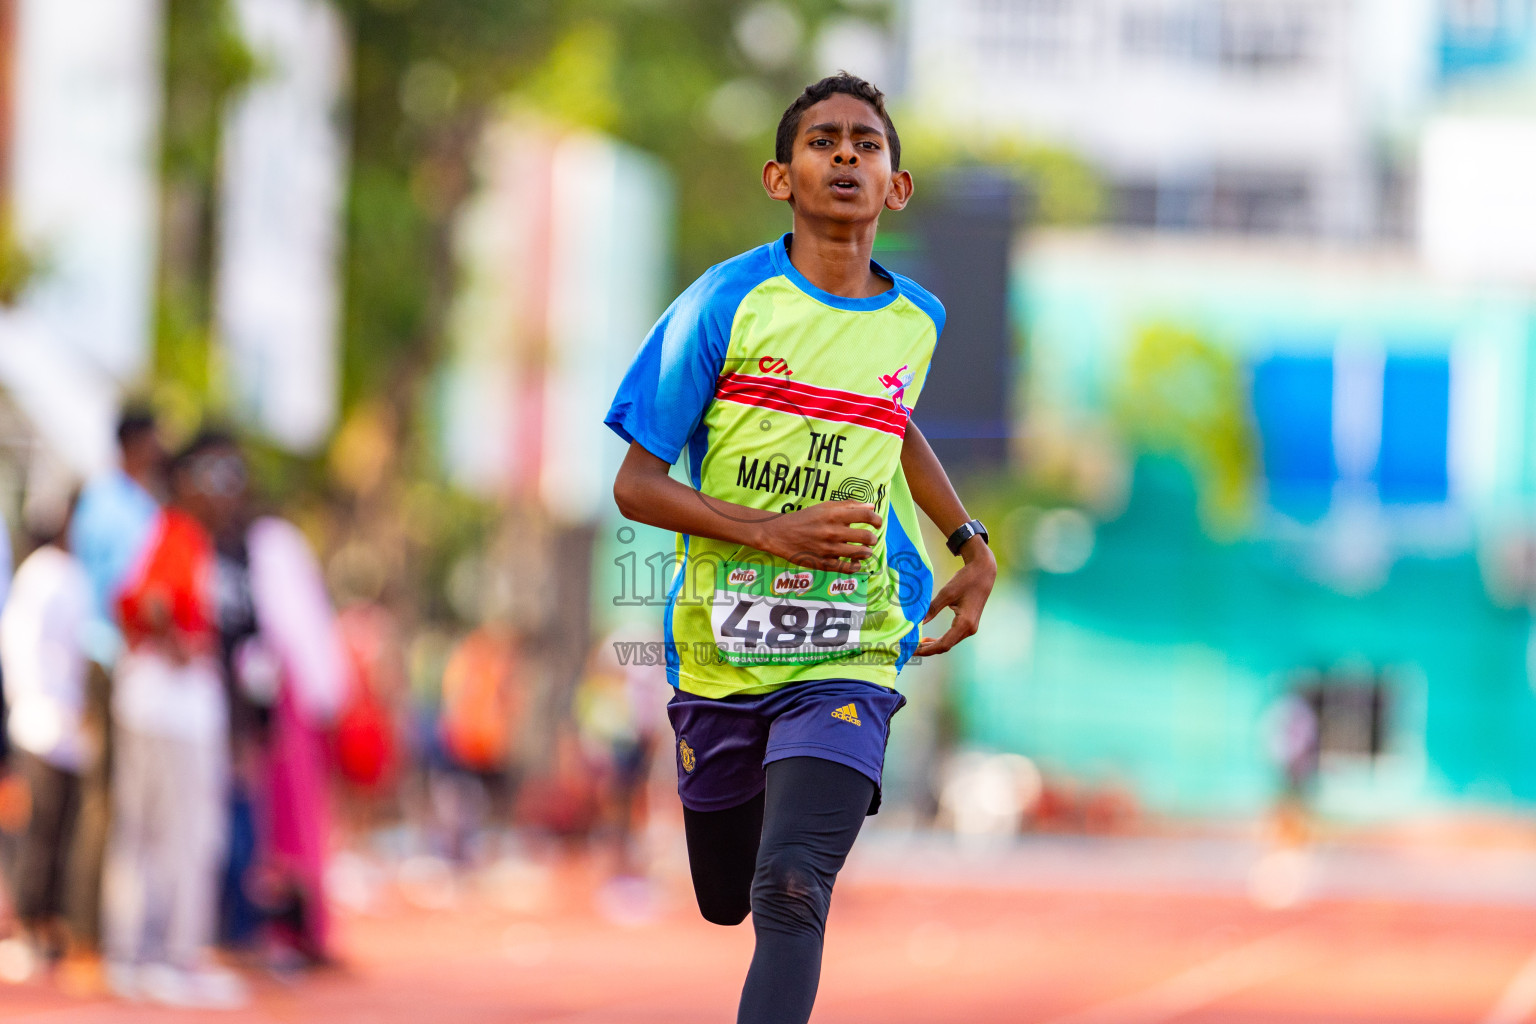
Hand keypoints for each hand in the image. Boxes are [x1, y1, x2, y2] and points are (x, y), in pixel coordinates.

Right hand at [754, 501, 881, 573]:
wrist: (780, 534)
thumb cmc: (805, 518)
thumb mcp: (825, 507)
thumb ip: (848, 505)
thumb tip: (871, 506)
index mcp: (834, 515)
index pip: (865, 515)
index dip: (876, 519)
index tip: (877, 523)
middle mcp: (833, 531)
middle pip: (866, 536)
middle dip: (872, 538)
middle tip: (870, 539)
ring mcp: (829, 549)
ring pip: (860, 553)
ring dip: (866, 552)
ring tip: (864, 550)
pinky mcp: (824, 563)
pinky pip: (848, 568)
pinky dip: (856, 566)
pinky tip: (854, 562)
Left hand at [916, 540, 995, 656]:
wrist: (983, 572)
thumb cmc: (966, 580)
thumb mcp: (947, 593)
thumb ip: (932, 609)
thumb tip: (917, 622)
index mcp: (965, 623)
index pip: (943, 644)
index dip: (926, 650)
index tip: (911, 650)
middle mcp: (969, 629)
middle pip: (946, 646)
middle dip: (927, 649)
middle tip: (909, 648)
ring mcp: (971, 628)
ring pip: (949, 643)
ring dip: (933, 645)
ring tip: (916, 644)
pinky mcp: (969, 624)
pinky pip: (952, 637)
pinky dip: (939, 640)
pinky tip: (928, 639)